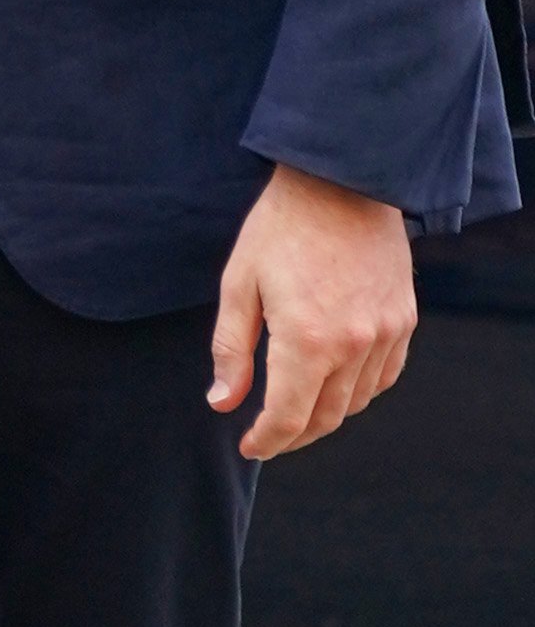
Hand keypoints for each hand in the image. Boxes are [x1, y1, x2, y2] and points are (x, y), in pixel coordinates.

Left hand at [210, 162, 416, 459]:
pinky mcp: (403, 318)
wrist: (342, 181)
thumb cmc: (281, 228)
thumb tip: (223, 402)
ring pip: (357, 401)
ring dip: (326, 415)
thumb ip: (231, 350)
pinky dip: (360, 390)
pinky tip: (337, 385)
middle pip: (326, 418)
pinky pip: (384, 375)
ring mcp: (385, 332)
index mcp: (307, 341)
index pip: (289, 419)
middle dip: (294, 436)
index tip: (251, 446)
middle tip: (270, 436)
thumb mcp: (240, 285)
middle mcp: (353, 345)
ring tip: (298, 410)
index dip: (267, 441)